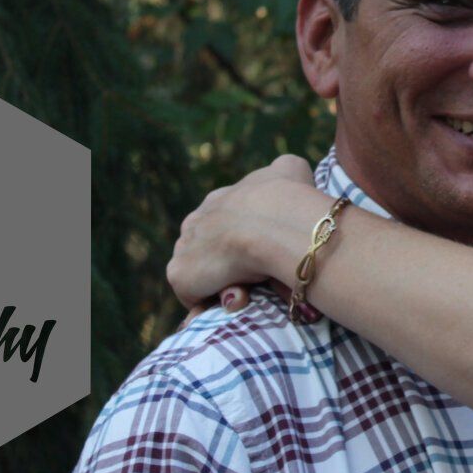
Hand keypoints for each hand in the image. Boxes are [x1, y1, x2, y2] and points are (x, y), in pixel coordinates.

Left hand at [167, 155, 320, 307]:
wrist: (275, 223)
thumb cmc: (289, 199)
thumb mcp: (292, 170)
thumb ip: (284, 171)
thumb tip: (285, 175)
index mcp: (220, 199)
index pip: (225, 223)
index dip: (243, 242)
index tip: (263, 254)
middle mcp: (196, 219)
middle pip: (210, 249)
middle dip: (231, 264)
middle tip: (258, 276)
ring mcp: (185, 246)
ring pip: (205, 273)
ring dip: (224, 283)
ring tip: (252, 292)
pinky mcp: (180, 274)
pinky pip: (196, 296)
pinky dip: (216, 302)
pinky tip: (240, 299)